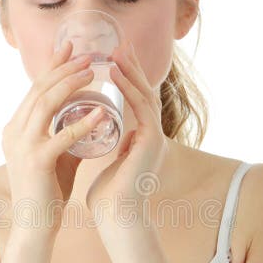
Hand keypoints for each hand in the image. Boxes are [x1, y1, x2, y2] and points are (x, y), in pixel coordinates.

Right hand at [2, 40, 105, 231]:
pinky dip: (83, 122)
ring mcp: (22, 145)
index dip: (52, 66)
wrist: (34, 225)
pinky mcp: (36, 161)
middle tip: (87, 54)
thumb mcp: (57, 156)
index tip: (70, 47)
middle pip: (39, 90)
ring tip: (92, 71)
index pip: (34, 89)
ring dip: (71, 84)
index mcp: (15, 128)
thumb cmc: (48, 192)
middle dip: (63, 68)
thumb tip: (91, 117)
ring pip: (46, 104)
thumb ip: (68, 136)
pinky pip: (62, 135)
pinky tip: (102, 112)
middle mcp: (14, 132)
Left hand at [84, 39, 168, 232]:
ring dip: (131, 71)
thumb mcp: (108, 163)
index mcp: (141, 140)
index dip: (127, 80)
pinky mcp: (151, 142)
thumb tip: (108, 134)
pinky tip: (116, 72)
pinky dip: (129, 87)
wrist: (116, 218)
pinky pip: (141, 107)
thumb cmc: (108, 198)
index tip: (114, 60)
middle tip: (121, 44)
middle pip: (144, 93)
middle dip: (132, 68)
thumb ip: (112, 147)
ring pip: (145, 96)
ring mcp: (154, 138)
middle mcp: (151, 136)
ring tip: (118, 50)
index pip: (136, 102)